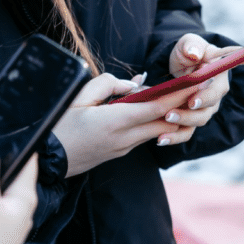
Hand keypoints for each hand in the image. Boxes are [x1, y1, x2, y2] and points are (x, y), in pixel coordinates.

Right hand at [54, 72, 191, 175]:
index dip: (180, 95)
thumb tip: (134, 84)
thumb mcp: (79, 97)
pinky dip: (152, 123)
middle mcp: (125, 137)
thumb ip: (108, 84)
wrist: (46, 160)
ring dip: (169, 116)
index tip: (196, 83)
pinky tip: (149, 110)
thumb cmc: (59, 125)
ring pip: (157, 131)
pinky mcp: (119, 153)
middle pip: (165, 122)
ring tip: (178, 98)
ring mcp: (123, 148)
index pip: (157, 107)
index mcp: (115, 121)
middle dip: (183, 106)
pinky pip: (143, 136)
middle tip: (197, 89)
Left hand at [157, 34, 243, 146]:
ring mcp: (204, 108)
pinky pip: (186, 132)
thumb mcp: (187, 43)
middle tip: (171, 113)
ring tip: (165, 121)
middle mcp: (215, 94)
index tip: (193, 100)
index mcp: (219, 74)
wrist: (177, 66)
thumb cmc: (187, 52)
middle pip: (209, 107)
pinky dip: (174, 137)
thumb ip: (191, 45)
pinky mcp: (192, 119)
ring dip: (182, 123)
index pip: (217, 87)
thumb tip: (194, 54)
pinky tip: (160, 140)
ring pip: (198, 120)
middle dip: (190, 112)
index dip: (207, 95)